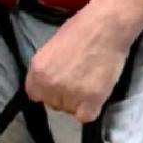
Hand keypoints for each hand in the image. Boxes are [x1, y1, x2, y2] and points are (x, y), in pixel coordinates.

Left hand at [23, 4, 134, 130]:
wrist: (107, 26)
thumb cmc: (82, 29)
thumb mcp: (52, 48)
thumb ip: (47, 69)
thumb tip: (49, 84)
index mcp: (37, 72)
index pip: (35, 95)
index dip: (49, 91)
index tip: (60, 85)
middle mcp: (50, 86)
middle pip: (53, 104)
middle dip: (65, 96)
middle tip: (81, 80)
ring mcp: (70, 95)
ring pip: (70, 110)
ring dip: (80, 102)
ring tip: (91, 82)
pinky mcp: (90, 101)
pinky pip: (86, 116)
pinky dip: (92, 108)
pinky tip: (96, 93)